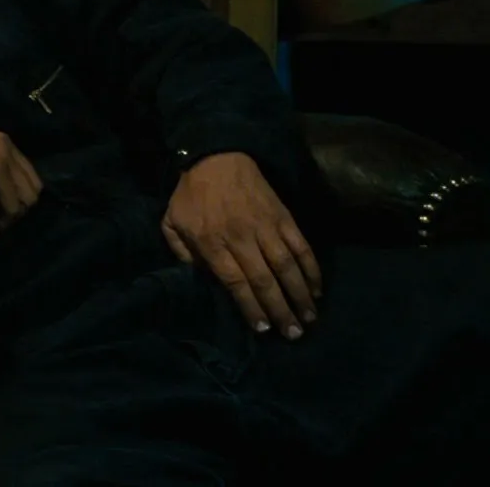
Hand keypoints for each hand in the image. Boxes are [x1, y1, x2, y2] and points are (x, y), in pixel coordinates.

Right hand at [0, 110, 42, 233]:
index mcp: (3, 142)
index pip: (28, 175)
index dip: (17, 197)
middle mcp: (9, 148)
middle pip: (33, 188)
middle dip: (18, 210)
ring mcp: (4, 159)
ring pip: (27, 200)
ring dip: (10, 217)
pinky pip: (10, 206)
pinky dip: (0, 221)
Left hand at [162, 152, 321, 338]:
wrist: (217, 155)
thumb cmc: (192, 193)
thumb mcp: (172, 223)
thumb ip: (181, 253)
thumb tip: (199, 280)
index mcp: (212, 242)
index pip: (236, 282)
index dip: (251, 307)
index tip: (263, 329)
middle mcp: (242, 237)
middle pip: (264, 279)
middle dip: (280, 310)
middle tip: (293, 335)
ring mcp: (266, 226)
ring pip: (287, 265)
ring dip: (300, 294)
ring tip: (309, 319)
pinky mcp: (284, 216)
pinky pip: (301, 245)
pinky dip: (311, 268)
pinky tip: (317, 288)